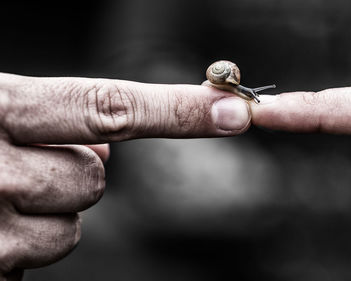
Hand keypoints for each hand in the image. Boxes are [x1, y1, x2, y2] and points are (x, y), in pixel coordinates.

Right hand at [0, 74, 250, 279]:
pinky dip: (30, 241)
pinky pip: (46, 254)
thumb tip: (110, 145)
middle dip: (78, 172)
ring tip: (5, 194)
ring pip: (74, 224)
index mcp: (2, 108)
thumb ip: (57, 118)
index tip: (231, 112)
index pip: (111, 108)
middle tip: (28, 163)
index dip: (178, 111)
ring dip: (52, 211)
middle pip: (96, 176)